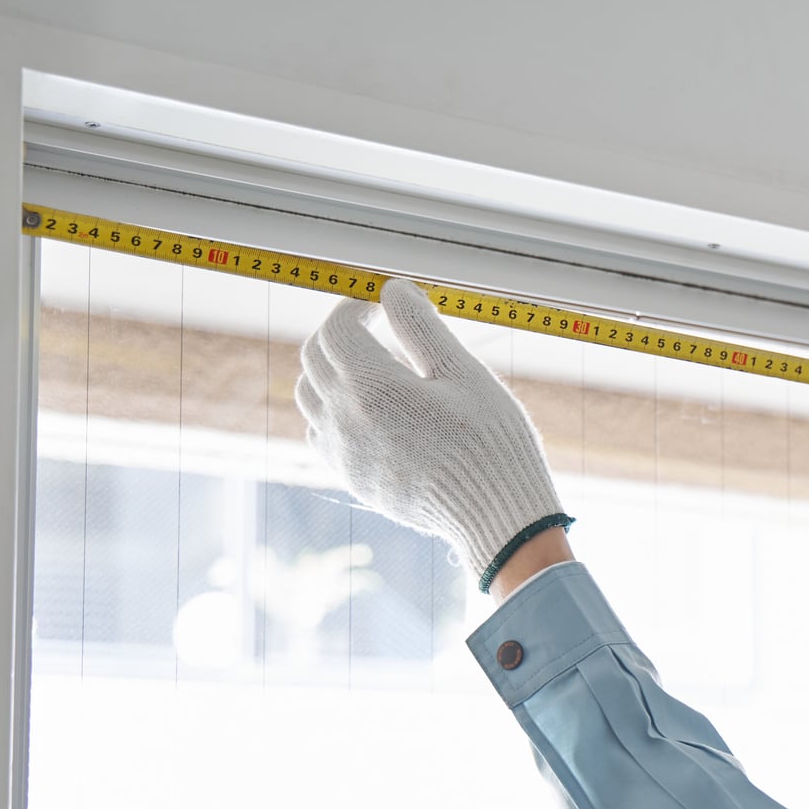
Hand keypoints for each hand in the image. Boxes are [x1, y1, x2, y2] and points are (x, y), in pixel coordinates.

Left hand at [296, 277, 571, 590]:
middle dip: (339, 333)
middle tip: (375, 327)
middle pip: (315, 358)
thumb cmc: (492, 444)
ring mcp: (344, 454)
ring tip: (377, 368)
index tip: (380, 303)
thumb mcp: (465, 374)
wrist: (498, 517)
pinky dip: (335, 410)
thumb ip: (421, 327)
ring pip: (309, 396)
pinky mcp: (353, 479)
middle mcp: (346, 420)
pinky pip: (321, 432)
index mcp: (373, 388)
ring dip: (333, 370)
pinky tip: (374, 410)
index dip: (354, 306)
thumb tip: (394, 290)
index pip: (337, 329)